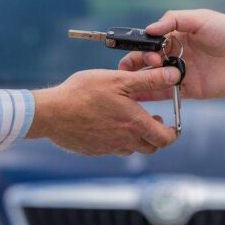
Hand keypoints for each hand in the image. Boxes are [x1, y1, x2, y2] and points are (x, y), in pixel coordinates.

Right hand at [27, 67, 180, 155]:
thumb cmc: (84, 93)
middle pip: (152, 147)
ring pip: (133, 149)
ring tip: (130, 119)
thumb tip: (174, 75)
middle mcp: (124, 141)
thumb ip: (149, 79)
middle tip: (151, 118)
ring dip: (137, 137)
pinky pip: (113, 148)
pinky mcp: (94, 150)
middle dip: (156, 134)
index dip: (172, 132)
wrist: (51, 113)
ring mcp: (108, 148)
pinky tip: (108, 123)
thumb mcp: (120, 80)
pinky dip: (118, 139)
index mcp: (135, 124)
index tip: (170, 123)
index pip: (165, 139)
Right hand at [119, 9, 224, 100]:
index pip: (150, 42)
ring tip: (129, 86)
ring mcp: (183, 73)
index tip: (136, 52)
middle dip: (137, 65)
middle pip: (148, 62)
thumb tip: (149, 29)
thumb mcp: (200, 18)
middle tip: (133, 69)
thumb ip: (173, 20)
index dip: (140, 48)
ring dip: (141, 81)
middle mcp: (176, 55)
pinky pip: (168, 93)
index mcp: (177, 36)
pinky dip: (153, 96)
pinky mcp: (190, 90)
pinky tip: (139, 98)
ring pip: (155, 78)